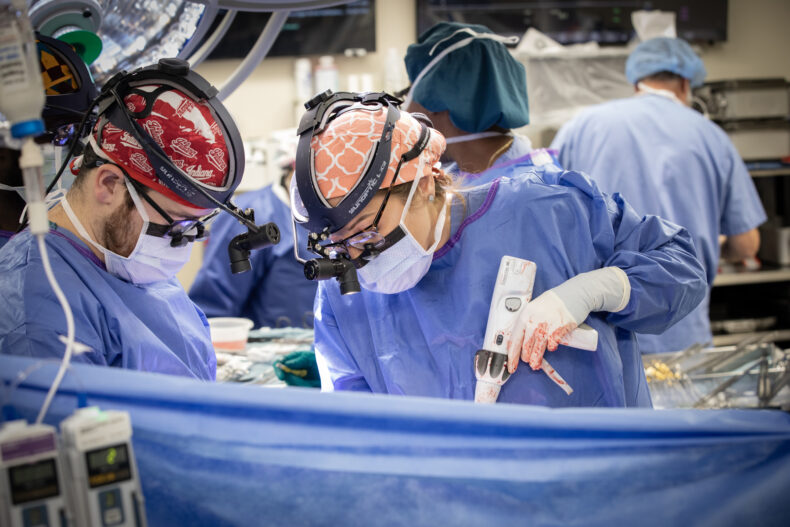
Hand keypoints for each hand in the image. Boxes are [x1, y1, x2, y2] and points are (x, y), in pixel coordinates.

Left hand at [504, 267, 629, 373]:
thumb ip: (528, 321)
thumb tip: (521, 341)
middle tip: (527, 362)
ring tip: (535, 364)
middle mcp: (534, 319)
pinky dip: (551, 348)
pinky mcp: (560, 327)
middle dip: (525, 357)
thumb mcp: (535, 308)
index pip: (514, 338)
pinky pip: (552, 342)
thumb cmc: (553, 302)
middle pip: (525, 345)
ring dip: (536, 358)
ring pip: (538, 347)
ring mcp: (547, 324)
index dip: (512, 354)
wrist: (574, 294)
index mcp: (525, 314)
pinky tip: (551, 349)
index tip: (511, 364)